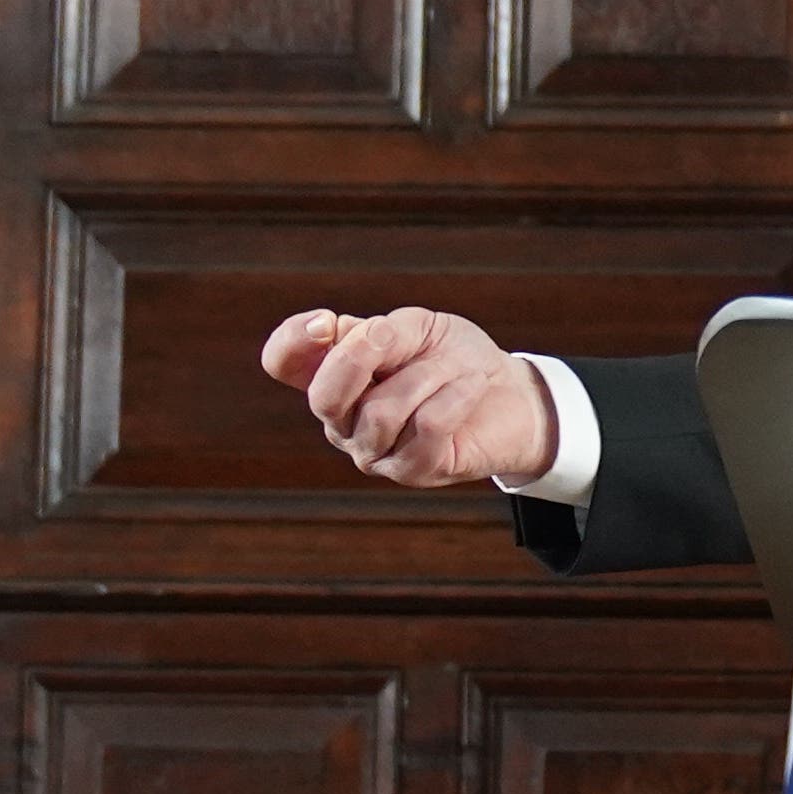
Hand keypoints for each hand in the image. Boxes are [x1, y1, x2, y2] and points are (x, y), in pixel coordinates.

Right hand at [261, 305, 554, 490]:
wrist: (511, 394)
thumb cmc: (454, 358)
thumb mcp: (417, 328)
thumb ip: (379, 332)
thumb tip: (342, 336)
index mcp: (333, 375)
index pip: (281, 362)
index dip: (292, 341)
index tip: (327, 322)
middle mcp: (341, 419)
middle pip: (323, 397)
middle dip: (362, 359)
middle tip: (397, 336)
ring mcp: (372, 451)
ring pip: (382, 413)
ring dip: (429, 376)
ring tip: (457, 369)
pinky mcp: (411, 471)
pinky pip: (426, 427)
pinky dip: (455, 397)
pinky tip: (471, 386)